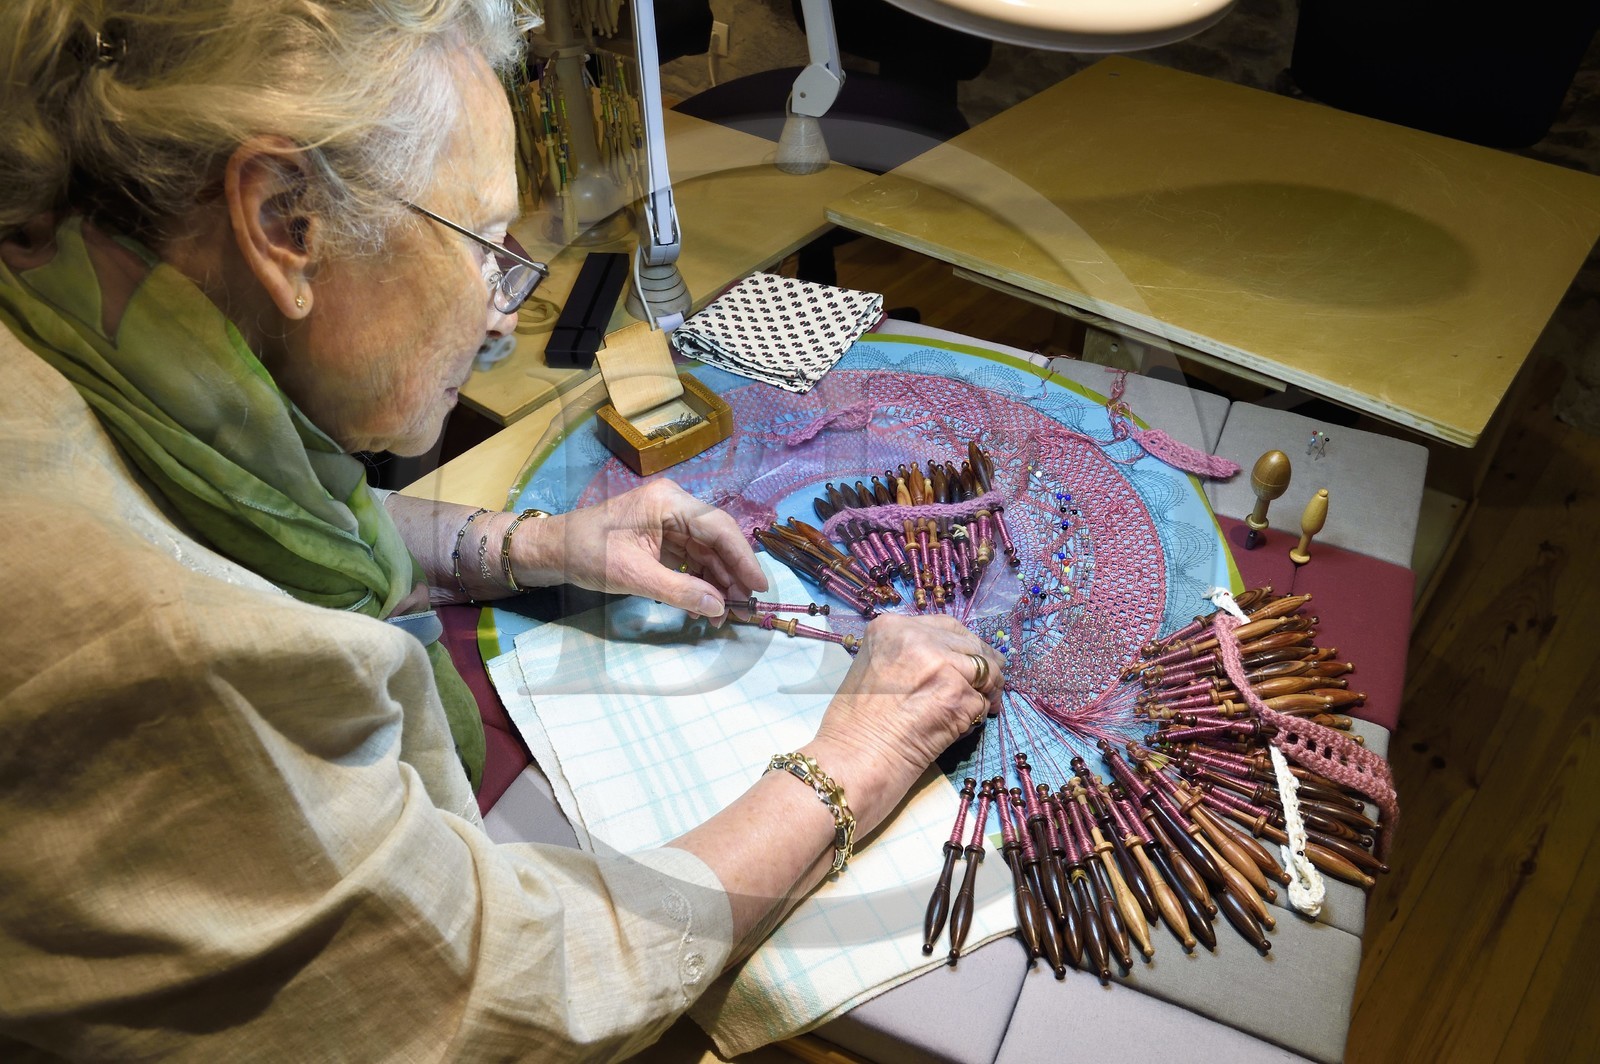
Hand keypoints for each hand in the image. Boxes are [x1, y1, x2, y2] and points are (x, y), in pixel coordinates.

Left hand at [516, 479, 766, 617]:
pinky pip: (692, 558)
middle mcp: (674, 506)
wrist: (553, 550)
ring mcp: (669, 521)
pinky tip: (706, 604)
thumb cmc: (587, 553)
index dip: (743, 558)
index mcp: (668, 502)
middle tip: (745, 607)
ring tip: (725, 613)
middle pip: (717, 539)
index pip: (718, 528)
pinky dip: (700, 581)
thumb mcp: (632, 575)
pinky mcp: (662, 537)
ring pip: (707, 551)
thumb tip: (718, 607)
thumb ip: (679, 591)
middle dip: (732, 574)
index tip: (759, 587)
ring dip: (718, 581)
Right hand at [803, 614, 1003, 834]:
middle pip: (971, 644)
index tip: (972, 661)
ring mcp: (940, 664)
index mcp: (892, 628)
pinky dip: (978, 715)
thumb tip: (950, 661)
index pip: (947, 627)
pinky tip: (963, 728)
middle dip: (984, 666)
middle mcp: (917, 638)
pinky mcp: (958, 694)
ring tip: (981, 709)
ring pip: (986, 670)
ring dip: (987, 690)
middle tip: (989, 686)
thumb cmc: (854, 725)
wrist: (851, 760)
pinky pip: (982, 701)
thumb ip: (909, 656)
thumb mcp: (873, 668)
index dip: (964, 645)